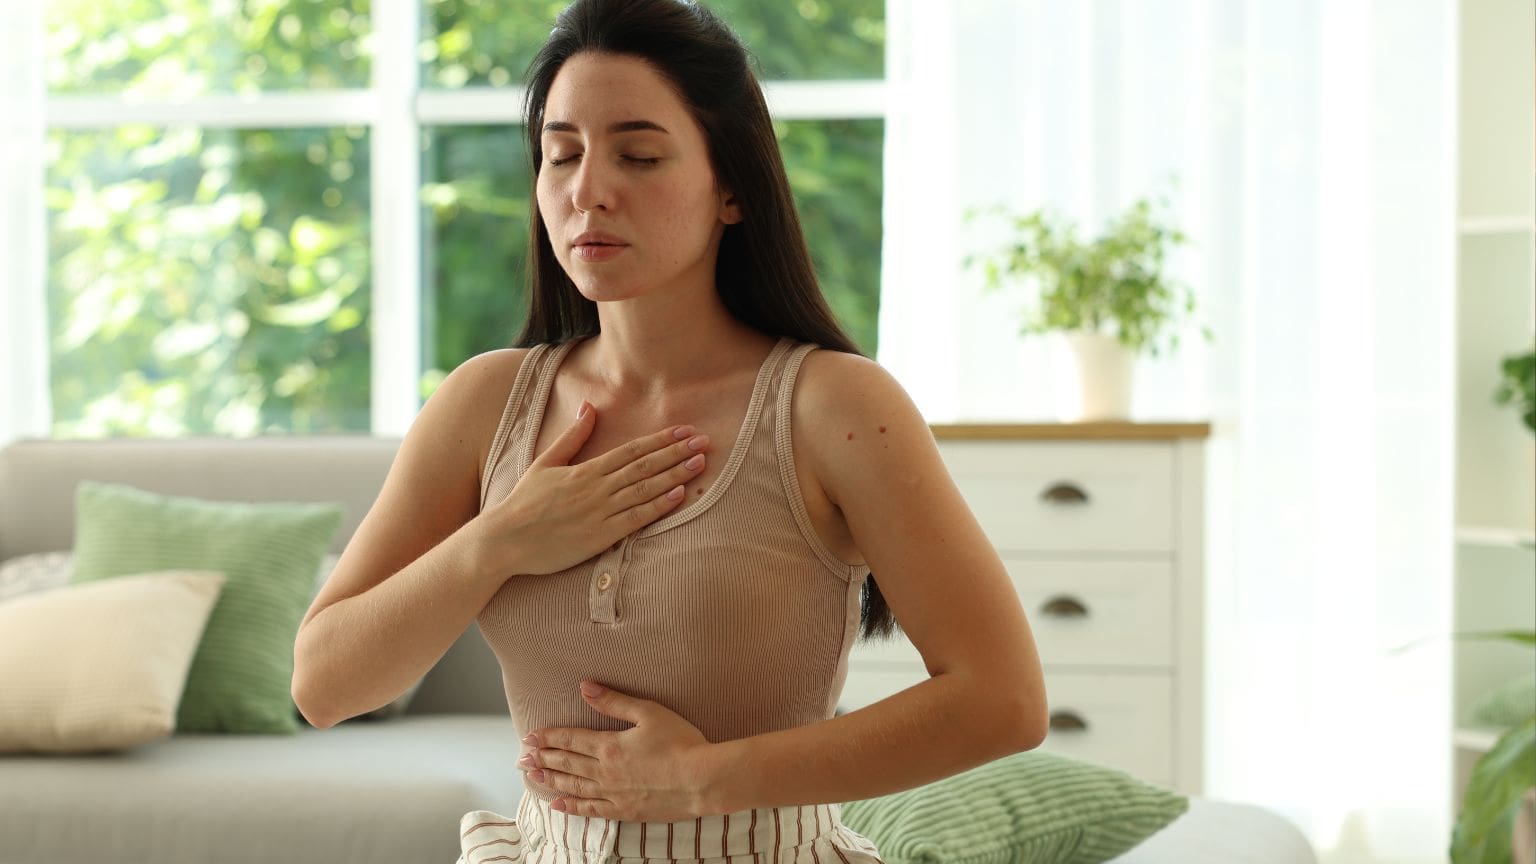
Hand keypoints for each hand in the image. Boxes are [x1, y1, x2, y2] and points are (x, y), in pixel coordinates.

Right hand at [476, 401, 708, 577]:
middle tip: (705, 441)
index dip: (661, 440)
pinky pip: (635, 519)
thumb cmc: (524, 503)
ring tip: (700, 463)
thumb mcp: (546, 463)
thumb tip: (589, 407)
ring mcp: (599, 512)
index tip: (685, 430)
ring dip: (676, 475)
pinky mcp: (599, 537)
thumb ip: (572, 437)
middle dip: (677, 452)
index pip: (632, 450)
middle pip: (645, 466)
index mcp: (585, 470)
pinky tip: (679, 495)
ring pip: (645, 489)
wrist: (504, 540)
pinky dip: (658, 506)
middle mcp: (596, 488)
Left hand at [518, 682, 716, 821]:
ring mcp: (613, 794)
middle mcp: (605, 772)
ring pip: (574, 787)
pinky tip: (559, 805)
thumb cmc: (681, 742)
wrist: (702, 780)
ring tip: (532, 776)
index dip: (549, 737)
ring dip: (551, 780)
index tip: (531, 736)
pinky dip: (572, 807)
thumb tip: (585, 688)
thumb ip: (614, 702)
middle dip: (543, 758)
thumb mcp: (648, 712)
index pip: (571, 740)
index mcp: (609, 746)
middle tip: (522, 756)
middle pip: (567, 764)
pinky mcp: (625, 811)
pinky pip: (591, 810)